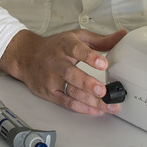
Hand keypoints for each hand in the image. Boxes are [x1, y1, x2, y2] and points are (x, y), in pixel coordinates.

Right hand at [0, 28, 126, 114]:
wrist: (26, 56)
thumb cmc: (54, 47)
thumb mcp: (76, 37)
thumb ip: (99, 40)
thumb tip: (120, 36)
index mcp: (65, 46)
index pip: (76, 49)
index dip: (90, 56)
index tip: (103, 63)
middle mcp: (57, 62)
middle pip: (71, 74)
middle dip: (87, 84)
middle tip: (102, 91)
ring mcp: (52, 79)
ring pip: (70, 91)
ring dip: (89, 100)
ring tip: (105, 105)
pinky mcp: (49, 92)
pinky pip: (66, 102)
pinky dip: (81, 107)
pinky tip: (94, 109)